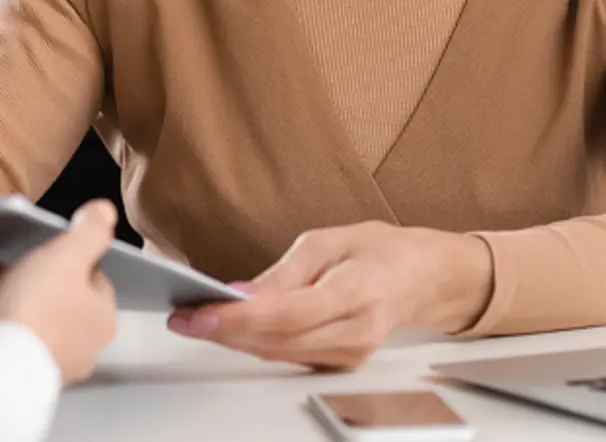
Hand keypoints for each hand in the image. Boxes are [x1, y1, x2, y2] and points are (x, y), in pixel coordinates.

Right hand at [0, 199, 118, 384]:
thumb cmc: (36, 312)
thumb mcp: (68, 256)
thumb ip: (91, 232)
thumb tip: (104, 212)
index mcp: (103, 321)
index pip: (92, 279)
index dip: (69, 260)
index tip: (47, 255)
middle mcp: (83, 350)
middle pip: (61, 302)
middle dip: (39, 284)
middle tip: (16, 271)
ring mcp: (50, 369)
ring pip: (36, 324)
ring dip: (19, 304)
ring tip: (4, 283)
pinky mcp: (21, 380)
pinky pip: (16, 343)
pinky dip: (7, 328)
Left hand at [167, 221, 493, 368]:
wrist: (421, 278)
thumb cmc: (380, 251)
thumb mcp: (332, 240)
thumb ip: (285, 271)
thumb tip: (239, 294)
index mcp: (358, 292)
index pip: (288, 314)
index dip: (239, 319)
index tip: (198, 313)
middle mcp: (354, 332)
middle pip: (276, 341)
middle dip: (224, 330)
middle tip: (183, 313)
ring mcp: (348, 356)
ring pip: (276, 354)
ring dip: (234, 339)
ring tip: (198, 317)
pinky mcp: (339, 366)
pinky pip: (287, 357)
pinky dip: (256, 343)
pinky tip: (233, 328)